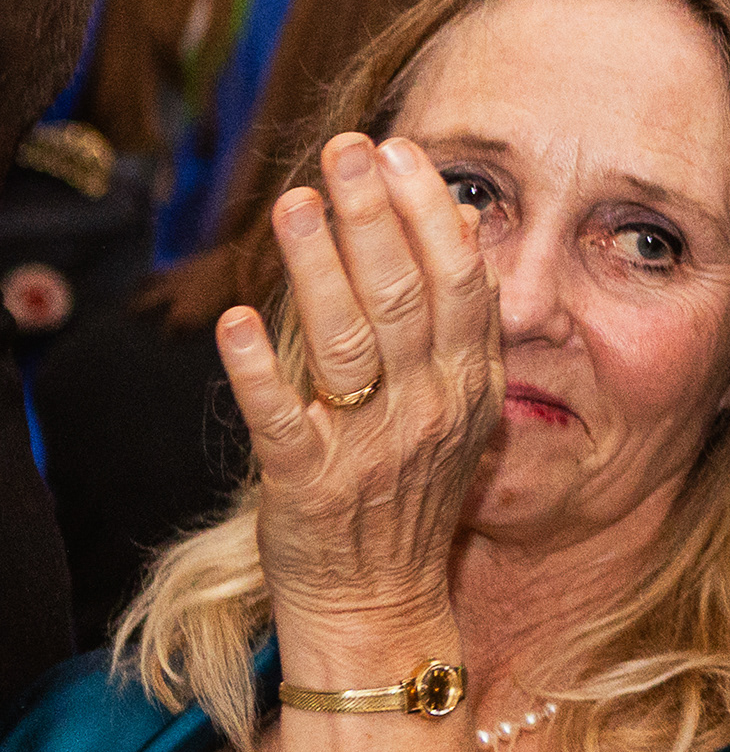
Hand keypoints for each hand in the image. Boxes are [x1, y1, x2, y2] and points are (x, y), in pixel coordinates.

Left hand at [213, 134, 501, 673]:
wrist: (380, 602)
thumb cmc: (412, 494)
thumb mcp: (462, 409)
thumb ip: (460, 328)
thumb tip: (458, 226)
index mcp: (469, 386)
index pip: (460, 281)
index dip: (429, 212)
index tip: (401, 151)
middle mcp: (427, 409)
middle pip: (404, 295)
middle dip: (373, 214)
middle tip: (345, 148)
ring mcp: (369, 448)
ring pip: (347, 343)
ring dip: (317, 268)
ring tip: (291, 202)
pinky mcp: (305, 487)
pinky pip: (282, 420)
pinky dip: (259, 370)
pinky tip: (237, 320)